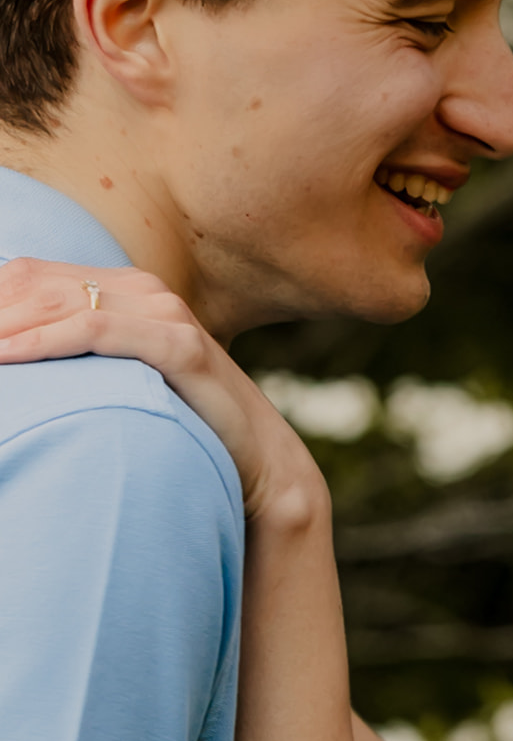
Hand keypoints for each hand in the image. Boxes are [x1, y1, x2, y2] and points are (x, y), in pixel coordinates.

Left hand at [0, 258, 322, 521]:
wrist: (259, 463)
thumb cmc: (186, 429)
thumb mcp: (122, 384)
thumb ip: (83, 361)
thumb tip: (18, 361)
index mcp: (123, 289)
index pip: (29, 277)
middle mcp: (142, 289)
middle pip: (32, 282)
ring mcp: (163, 312)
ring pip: (57, 301)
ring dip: (2, 327)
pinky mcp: (179, 343)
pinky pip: (94, 328)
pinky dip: (43, 340)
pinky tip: (6, 357)